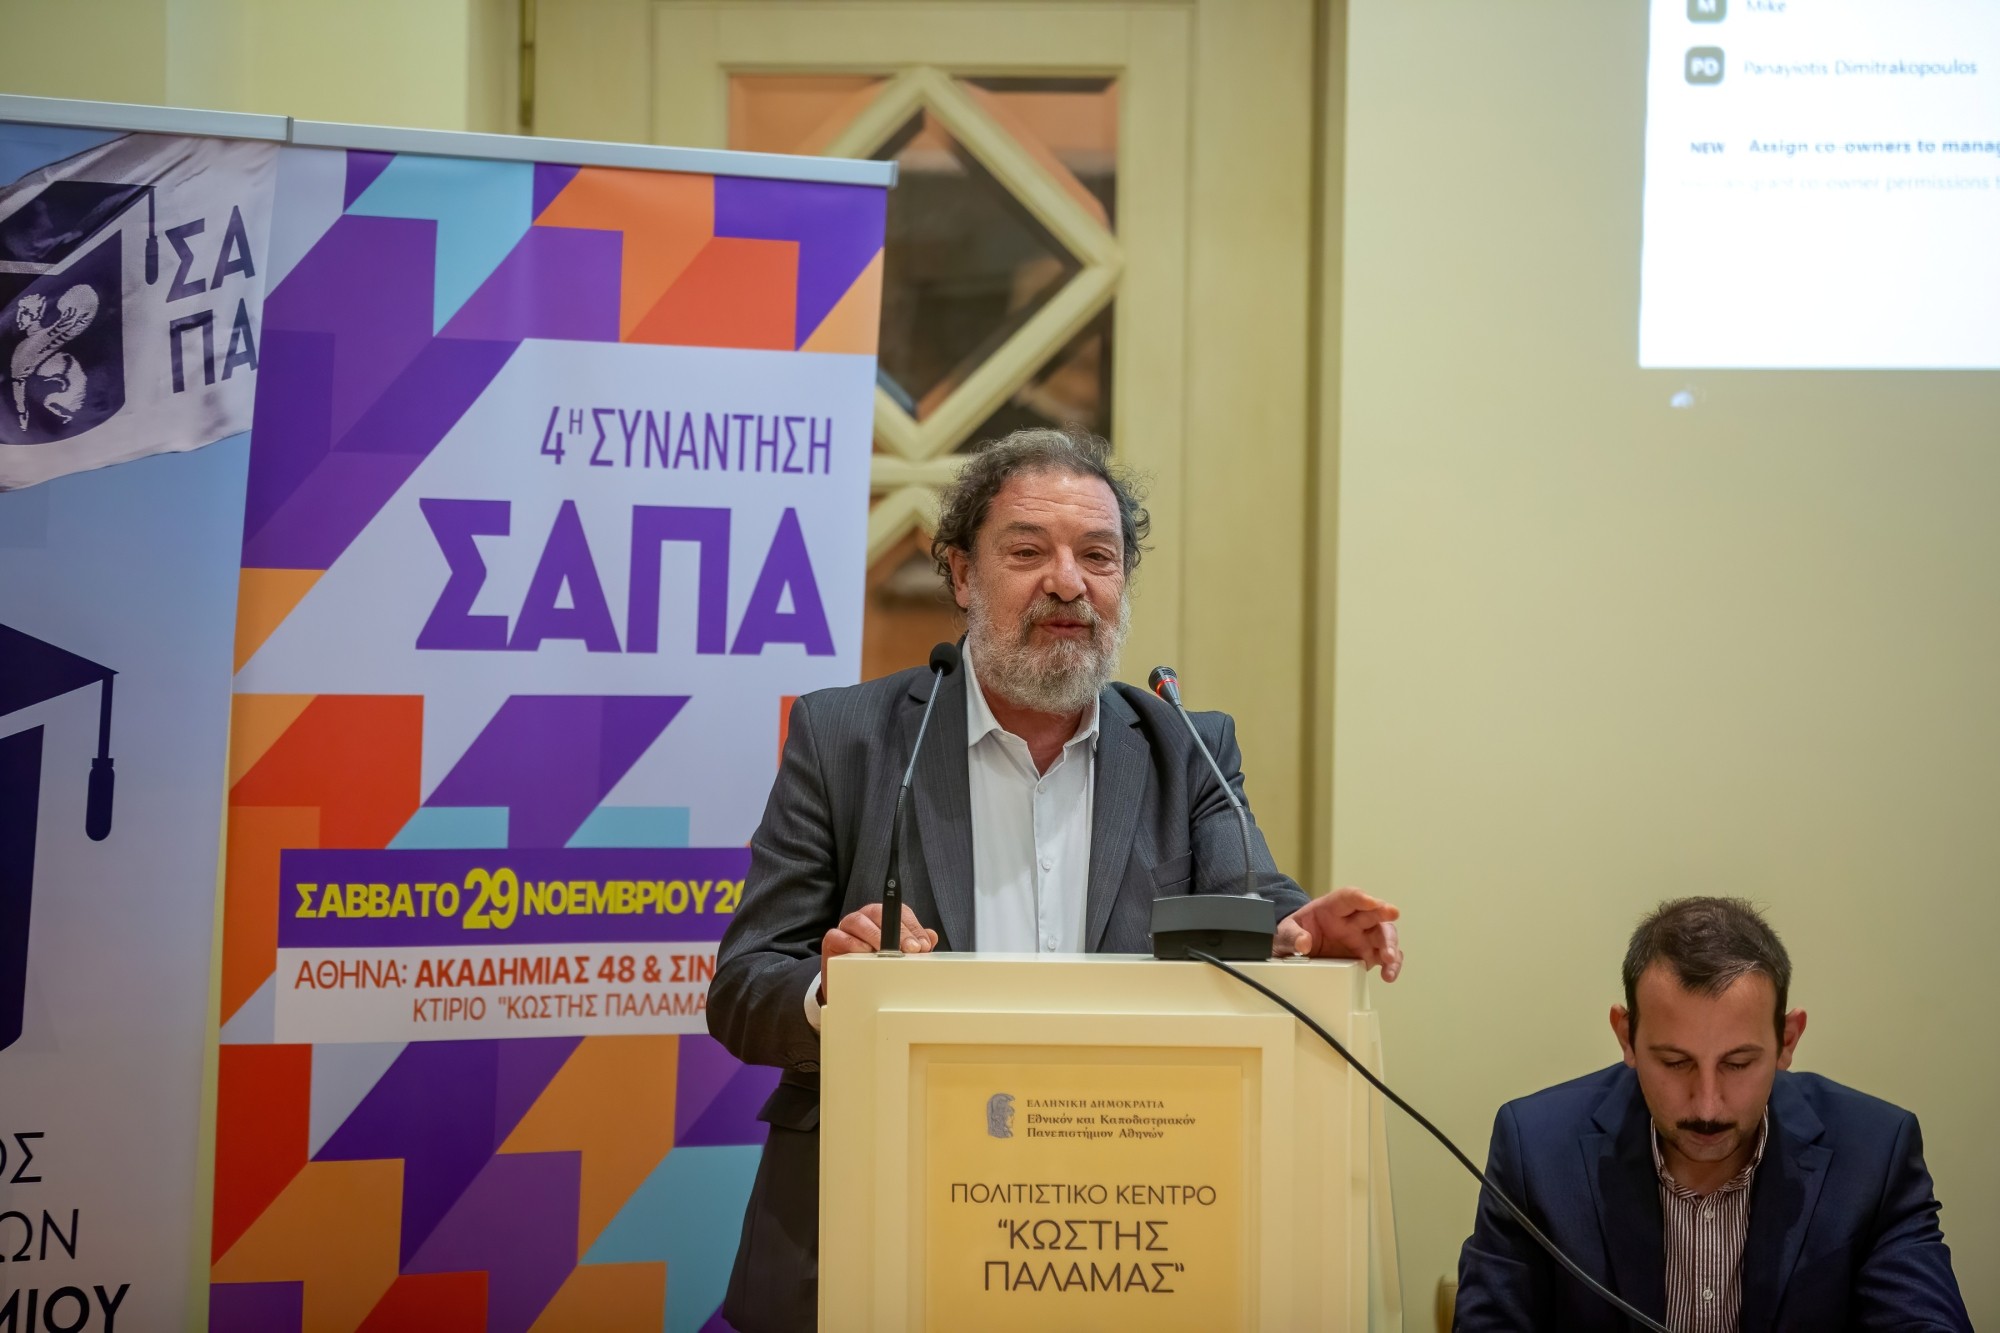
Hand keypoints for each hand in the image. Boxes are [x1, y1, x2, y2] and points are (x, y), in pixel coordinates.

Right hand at [820, 902, 938, 1000]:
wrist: (848, 984)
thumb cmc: (874, 965)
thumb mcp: (898, 956)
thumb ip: (914, 945)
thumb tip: (931, 937)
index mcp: (882, 917)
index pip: (899, 912)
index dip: (913, 927)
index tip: (924, 945)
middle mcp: (864, 918)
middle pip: (880, 913)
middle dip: (898, 931)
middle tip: (911, 949)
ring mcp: (846, 927)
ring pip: (859, 921)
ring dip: (875, 936)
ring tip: (888, 952)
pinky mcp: (831, 940)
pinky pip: (839, 936)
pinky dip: (853, 944)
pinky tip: (865, 954)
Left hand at [1275, 888, 1401, 980]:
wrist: (1294, 951)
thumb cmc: (1294, 934)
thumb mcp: (1285, 932)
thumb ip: (1292, 935)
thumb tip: (1303, 944)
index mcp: (1332, 908)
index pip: (1349, 897)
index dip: (1361, 898)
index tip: (1371, 902)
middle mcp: (1351, 920)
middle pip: (1372, 913)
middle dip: (1383, 913)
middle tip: (1391, 915)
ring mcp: (1361, 938)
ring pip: (1383, 935)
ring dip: (1390, 944)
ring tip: (1389, 959)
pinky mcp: (1366, 955)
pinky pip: (1384, 957)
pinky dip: (1391, 965)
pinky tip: (1389, 974)